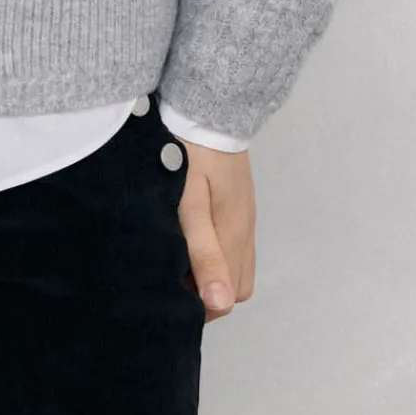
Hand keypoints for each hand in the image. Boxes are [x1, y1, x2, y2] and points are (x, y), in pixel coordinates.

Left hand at [175, 141, 255, 321]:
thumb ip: (203, 252)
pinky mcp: (239, 202)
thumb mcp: (189, 205)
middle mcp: (244, 231)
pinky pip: (234, 242)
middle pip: (235, 286)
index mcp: (233, 237)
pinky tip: (190, 235)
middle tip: (171, 276)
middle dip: (206, 293)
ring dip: (211, 271)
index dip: (199, 305)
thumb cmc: (189, 157)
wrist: (206, 109)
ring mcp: (244, 216)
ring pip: (236, 265)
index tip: (170, 294)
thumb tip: (221, 304)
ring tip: (177, 257)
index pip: (226, 298)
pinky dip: (216, 250)